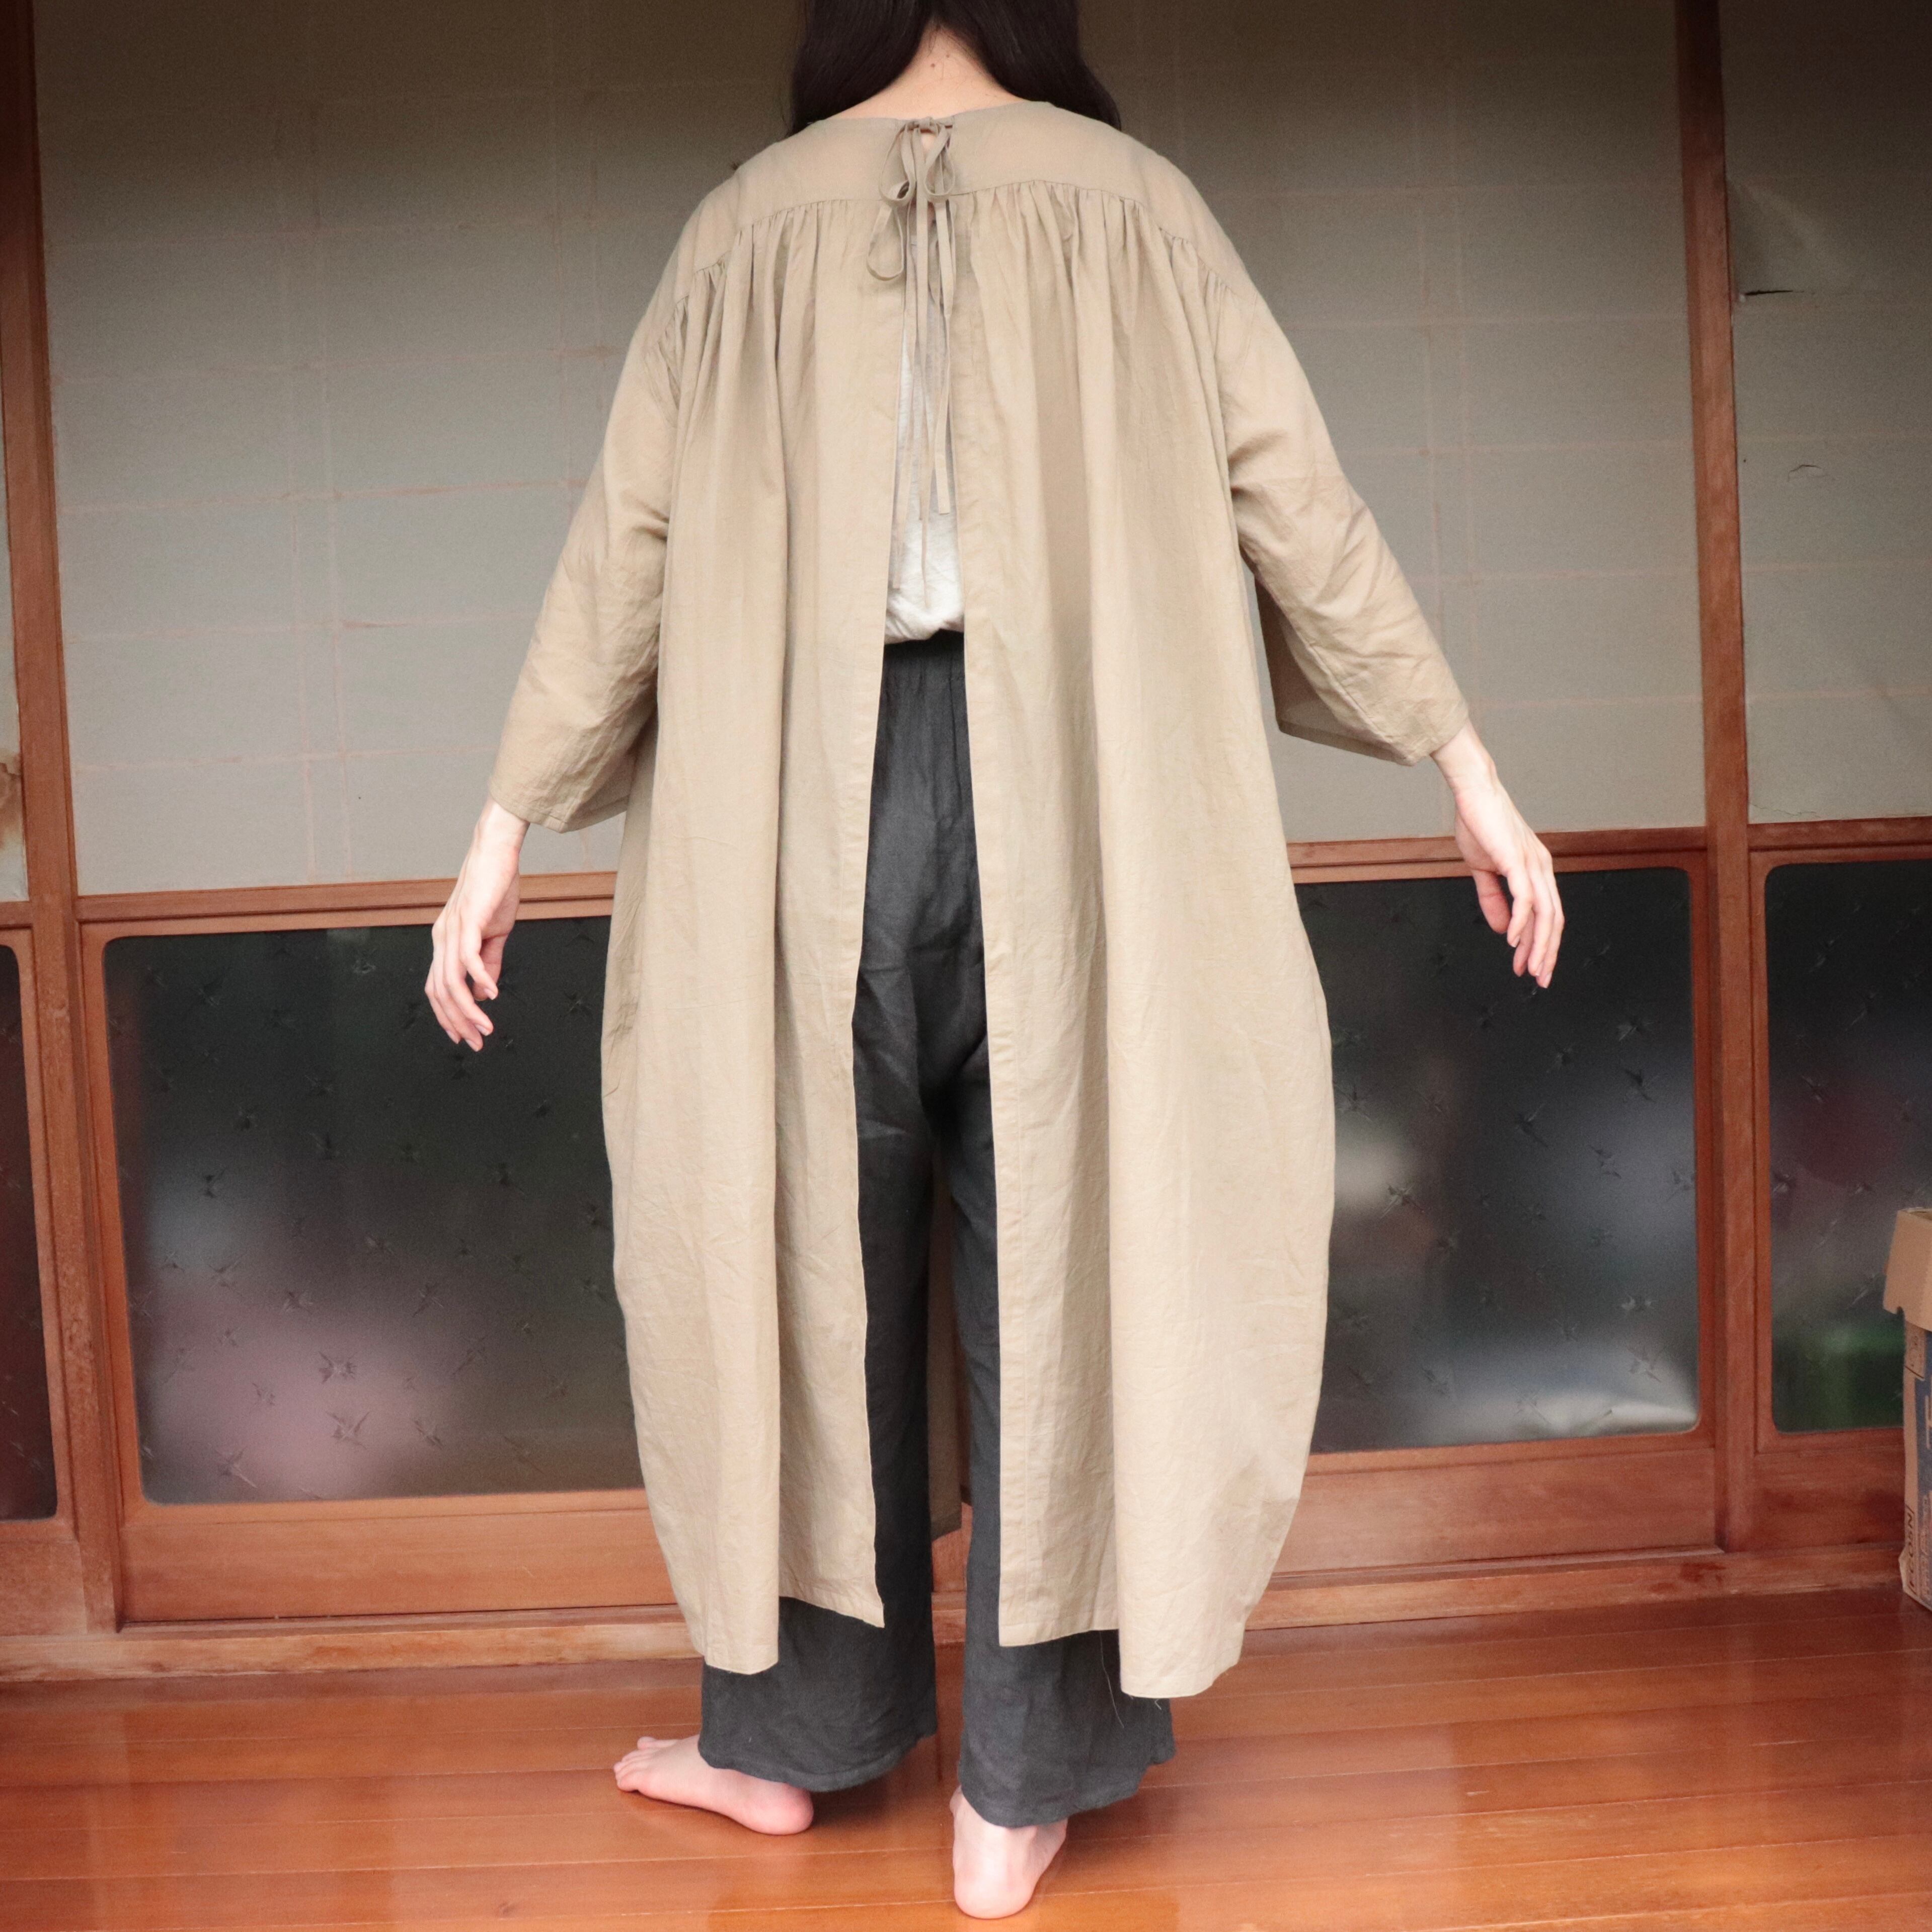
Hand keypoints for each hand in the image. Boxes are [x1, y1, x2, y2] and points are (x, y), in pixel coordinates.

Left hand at [426, 798, 526, 1048]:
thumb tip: (483, 994)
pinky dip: (478, 979)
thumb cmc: (494, 890)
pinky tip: (493, 995)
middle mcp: (442, 939)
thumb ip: (488, 964)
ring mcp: (452, 930)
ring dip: (467, 1009)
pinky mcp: (468, 921)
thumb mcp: (493, 933)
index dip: (449, 1016)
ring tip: (485, 1028)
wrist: (496, 854)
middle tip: (476, 1042)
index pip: (438, 989)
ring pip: (451, 981)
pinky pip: (468, 957)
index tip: (466, 1036)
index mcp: (445, 943)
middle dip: (457, 1022)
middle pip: (440, 991)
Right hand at [1431, 722, 1561, 988]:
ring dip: (1537, 945)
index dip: (1540, 944)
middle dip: (1547, 953)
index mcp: (1537, 871)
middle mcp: (1541, 869)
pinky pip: (1524, 898)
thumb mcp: (1484, 868)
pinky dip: (1520, 922)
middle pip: (1553, 920)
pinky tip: (1511, 940)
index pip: (1546, 916)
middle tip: (1540, 978)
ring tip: (1530, 967)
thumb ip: (1493, 899)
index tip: (1530, 967)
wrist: (1474, 792)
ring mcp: (1532, 865)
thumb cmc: (1479, 824)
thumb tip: (1500, 929)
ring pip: (1544, 914)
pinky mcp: (1517, 860)